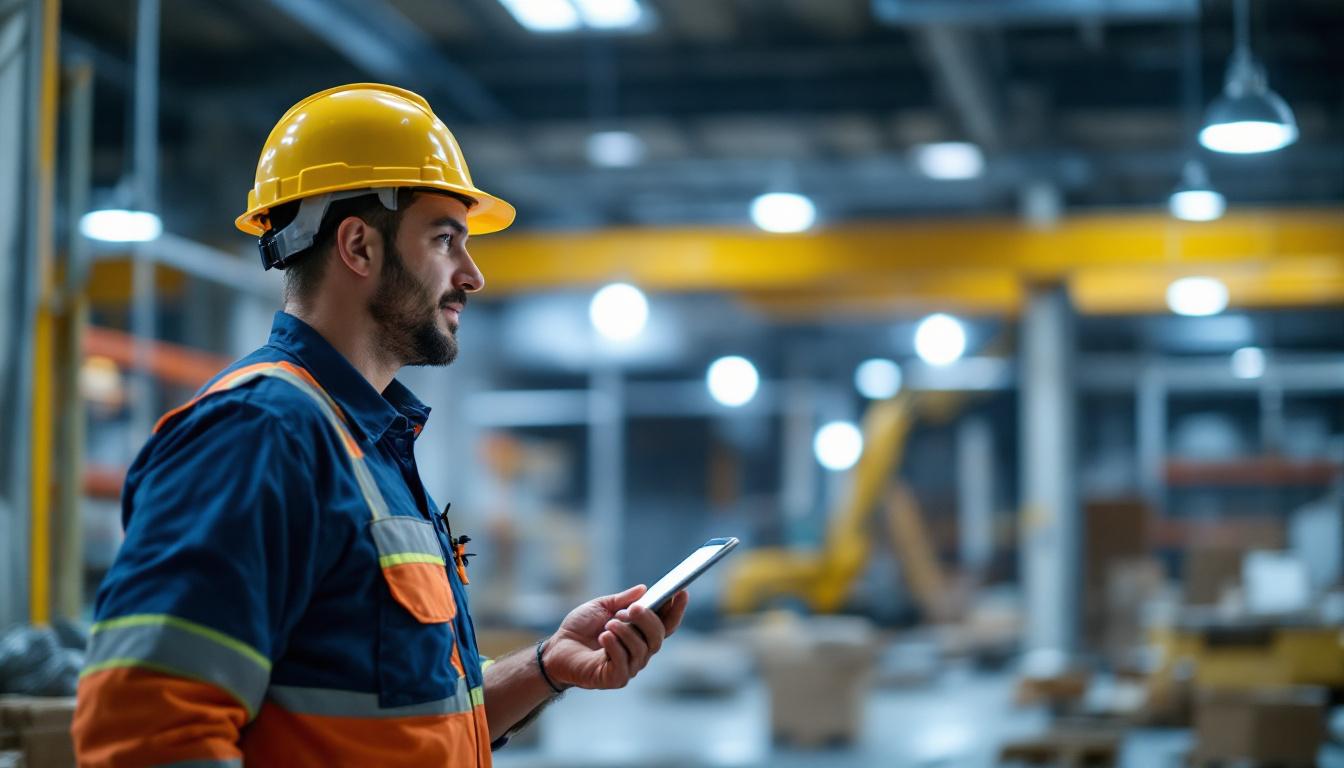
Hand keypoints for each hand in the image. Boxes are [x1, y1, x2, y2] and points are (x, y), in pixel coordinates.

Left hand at [541, 584, 689, 689]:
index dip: (676, 609)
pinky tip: (604, 637)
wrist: (556, 649)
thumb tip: (644, 589)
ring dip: (627, 633)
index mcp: (640, 633)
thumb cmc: (580, 629)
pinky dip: (615, 647)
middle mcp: (640, 652)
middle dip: (649, 620)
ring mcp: (629, 667)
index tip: (681, 591)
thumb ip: (622, 600)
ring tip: (610, 623)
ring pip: (642, 649)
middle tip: (635, 609)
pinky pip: (623, 664)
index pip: (666, 623)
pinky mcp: (615, 678)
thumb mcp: (602, 607)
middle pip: (658, 637)